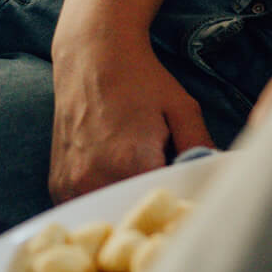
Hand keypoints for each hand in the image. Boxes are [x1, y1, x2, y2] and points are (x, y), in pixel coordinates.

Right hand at [50, 34, 214, 201]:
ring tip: (139, 181)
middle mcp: (94, 179)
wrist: (93, 57)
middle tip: (165, 187)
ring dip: (125, 206)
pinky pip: (85, 207)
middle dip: (152, 207)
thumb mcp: (183, 109)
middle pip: (133, 213)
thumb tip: (213, 176)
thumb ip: (200, 147)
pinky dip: (103, 200)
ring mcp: (70, 185)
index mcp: (131, 163)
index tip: (186, 194)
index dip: (178, 203)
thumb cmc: (142, 80)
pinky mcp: (57, 185)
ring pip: (108, 214)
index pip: (163, 204)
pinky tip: (115, 178)